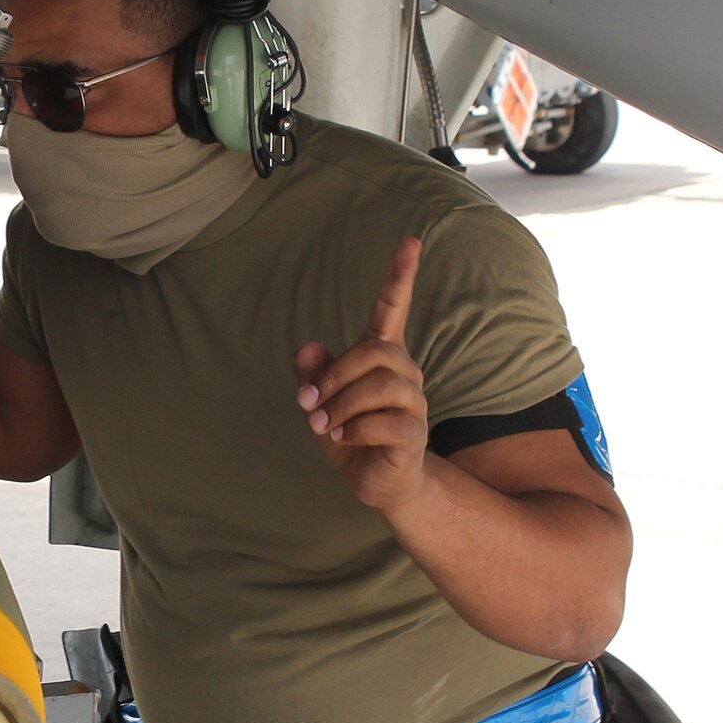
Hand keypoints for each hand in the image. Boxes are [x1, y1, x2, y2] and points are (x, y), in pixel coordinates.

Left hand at [294, 236, 429, 510]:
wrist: (376, 481)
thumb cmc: (350, 431)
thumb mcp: (320, 401)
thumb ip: (313, 373)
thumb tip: (308, 345)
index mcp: (382, 355)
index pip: (392, 307)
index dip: (400, 275)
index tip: (411, 241)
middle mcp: (405, 372)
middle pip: (375, 351)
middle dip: (333, 376)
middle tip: (307, 403)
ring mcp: (414, 403)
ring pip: (381, 385)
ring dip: (341, 405)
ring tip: (322, 425)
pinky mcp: (415, 434)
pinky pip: (386, 422)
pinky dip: (354, 430)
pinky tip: (341, 438)